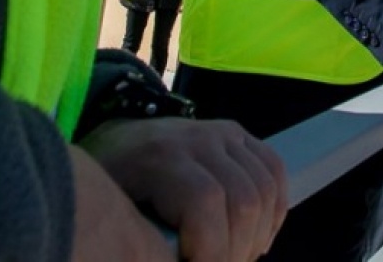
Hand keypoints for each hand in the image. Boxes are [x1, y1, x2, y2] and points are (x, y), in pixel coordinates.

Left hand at [79, 118, 286, 261]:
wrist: (115, 140)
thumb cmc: (108, 184)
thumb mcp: (112, 211)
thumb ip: (142, 239)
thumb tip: (169, 258)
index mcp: (160, 156)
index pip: (205, 201)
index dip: (211, 249)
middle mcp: (197, 137)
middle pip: (243, 200)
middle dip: (237, 251)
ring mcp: (222, 133)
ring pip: (264, 190)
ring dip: (257, 236)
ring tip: (235, 259)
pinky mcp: (238, 135)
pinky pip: (274, 170)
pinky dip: (274, 210)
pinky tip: (256, 237)